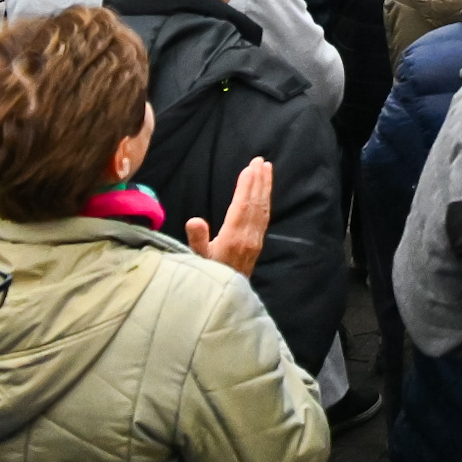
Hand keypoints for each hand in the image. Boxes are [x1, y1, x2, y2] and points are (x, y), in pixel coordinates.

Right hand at [189, 159, 273, 275]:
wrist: (225, 300)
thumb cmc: (207, 277)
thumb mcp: (197, 260)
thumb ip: (197, 240)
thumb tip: (194, 220)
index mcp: (233, 237)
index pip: (242, 206)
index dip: (246, 186)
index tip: (250, 168)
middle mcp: (248, 237)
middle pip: (255, 203)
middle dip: (258, 180)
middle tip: (260, 160)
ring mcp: (255, 240)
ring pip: (262, 208)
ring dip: (264, 187)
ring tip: (266, 169)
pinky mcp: (257, 243)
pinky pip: (264, 217)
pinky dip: (265, 200)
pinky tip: (264, 193)